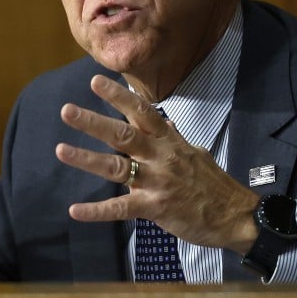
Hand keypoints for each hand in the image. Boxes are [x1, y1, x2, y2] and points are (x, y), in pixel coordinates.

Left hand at [56, 75, 258, 253]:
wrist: (236, 216)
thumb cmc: (215, 185)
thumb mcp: (197, 154)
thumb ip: (176, 140)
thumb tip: (167, 125)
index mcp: (170, 141)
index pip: (142, 112)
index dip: (118, 96)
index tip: (95, 81)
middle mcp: (161, 157)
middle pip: (122, 134)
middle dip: (93, 122)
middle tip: (66, 110)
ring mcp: (157, 182)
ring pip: (116, 167)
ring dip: (86, 159)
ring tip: (60, 150)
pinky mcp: (156, 208)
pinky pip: (121, 208)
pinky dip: (97, 211)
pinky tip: (75, 210)